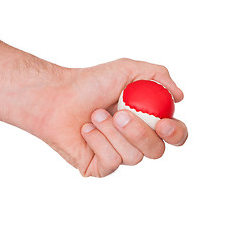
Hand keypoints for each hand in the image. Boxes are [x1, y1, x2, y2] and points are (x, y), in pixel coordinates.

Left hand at [17, 58, 187, 176]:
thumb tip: (179, 96)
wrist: (57, 96)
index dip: (175, 133)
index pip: (173, 134)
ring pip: (133, 157)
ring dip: (112, 132)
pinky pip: (111, 163)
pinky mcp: (99, 167)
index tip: (163, 124)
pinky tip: (85, 129)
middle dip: (139, 133)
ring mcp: (117, 154)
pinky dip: (98, 141)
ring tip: (94, 114)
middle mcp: (134, 140)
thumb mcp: (127, 70)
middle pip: (156, 150)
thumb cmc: (90, 83)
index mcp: (145, 120)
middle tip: (120, 114)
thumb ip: (157, 76)